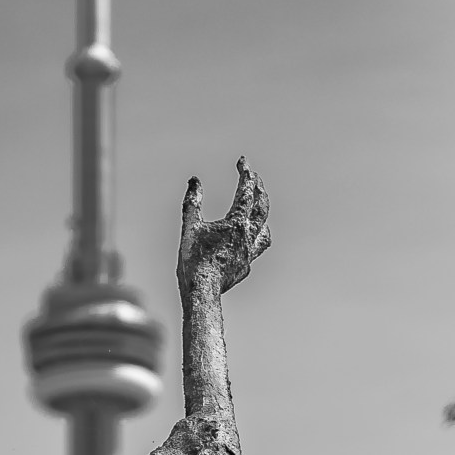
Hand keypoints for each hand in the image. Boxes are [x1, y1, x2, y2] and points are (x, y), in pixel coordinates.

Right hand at [177, 157, 270, 299]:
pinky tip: (249, 239)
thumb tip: (195, 181)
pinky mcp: (246, 266)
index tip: (243, 161)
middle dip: (259, 189)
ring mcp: (249, 253)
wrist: (202, 292)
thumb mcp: (190, 227)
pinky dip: (256, 237)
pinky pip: (257, 247)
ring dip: (263, 214)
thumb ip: (192, 202)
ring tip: (259, 208)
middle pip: (262, 207)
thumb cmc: (193, 260)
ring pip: (264, 229)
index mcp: (236, 223)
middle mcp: (248, 236)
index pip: (247, 191)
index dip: (246, 173)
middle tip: (254, 178)